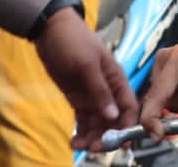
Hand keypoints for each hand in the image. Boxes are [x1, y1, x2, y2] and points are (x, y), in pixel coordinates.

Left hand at [33, 8, 138, 151]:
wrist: (49, 30)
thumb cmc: (73, 40)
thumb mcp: (86, 65)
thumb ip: (100, 91)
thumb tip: (113, 116)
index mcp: (116, 78)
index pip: (128, 106)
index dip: (128, 125)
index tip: (122, 143)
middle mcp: (107, 89)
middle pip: (113, 119)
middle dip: (107, 135)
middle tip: (97, 147)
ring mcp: (92, 95)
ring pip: (97, 122)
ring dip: (92, 136)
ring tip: (81, 145)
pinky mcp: (77, 98)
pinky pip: (83, 120)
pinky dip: (81, 131)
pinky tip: (74, 141)